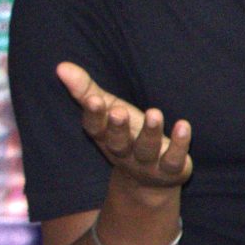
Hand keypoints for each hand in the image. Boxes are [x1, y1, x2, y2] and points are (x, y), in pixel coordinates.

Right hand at [57, 62, 191, 188]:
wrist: (150, 179)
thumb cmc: (126, 134)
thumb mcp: (108, 110)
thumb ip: (86, 90)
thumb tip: (61, 66)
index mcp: (106, 138)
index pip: (95, 129)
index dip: (94, 116)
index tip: (94, 100)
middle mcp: (124, 153)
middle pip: (118, 143)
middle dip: (118, 128)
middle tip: (119, 111)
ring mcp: (147, 163)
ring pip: (147, 150)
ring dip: (150, 132)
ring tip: (155, 112)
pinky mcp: (170, 169)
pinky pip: (174, 158)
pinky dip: (180, 143)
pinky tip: (183, 125)